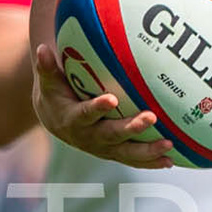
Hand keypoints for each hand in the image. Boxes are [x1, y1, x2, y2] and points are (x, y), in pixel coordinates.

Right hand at [33, 43, 172, 167]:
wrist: (57, 120)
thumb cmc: (57, 95)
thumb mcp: (50, 82)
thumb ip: (47, 68)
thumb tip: (41, 48)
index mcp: (73, 119)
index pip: (86, 114)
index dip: (97, 108)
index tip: (111, 99)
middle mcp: (89, 137)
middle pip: (112, 135)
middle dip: (131, 128)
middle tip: (151, 117)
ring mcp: (104, 148)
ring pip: (127, 153)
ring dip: (148, 151)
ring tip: (169, 145)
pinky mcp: (115, 153)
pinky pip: (134, 160)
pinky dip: (151, 162)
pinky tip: (170, 161)